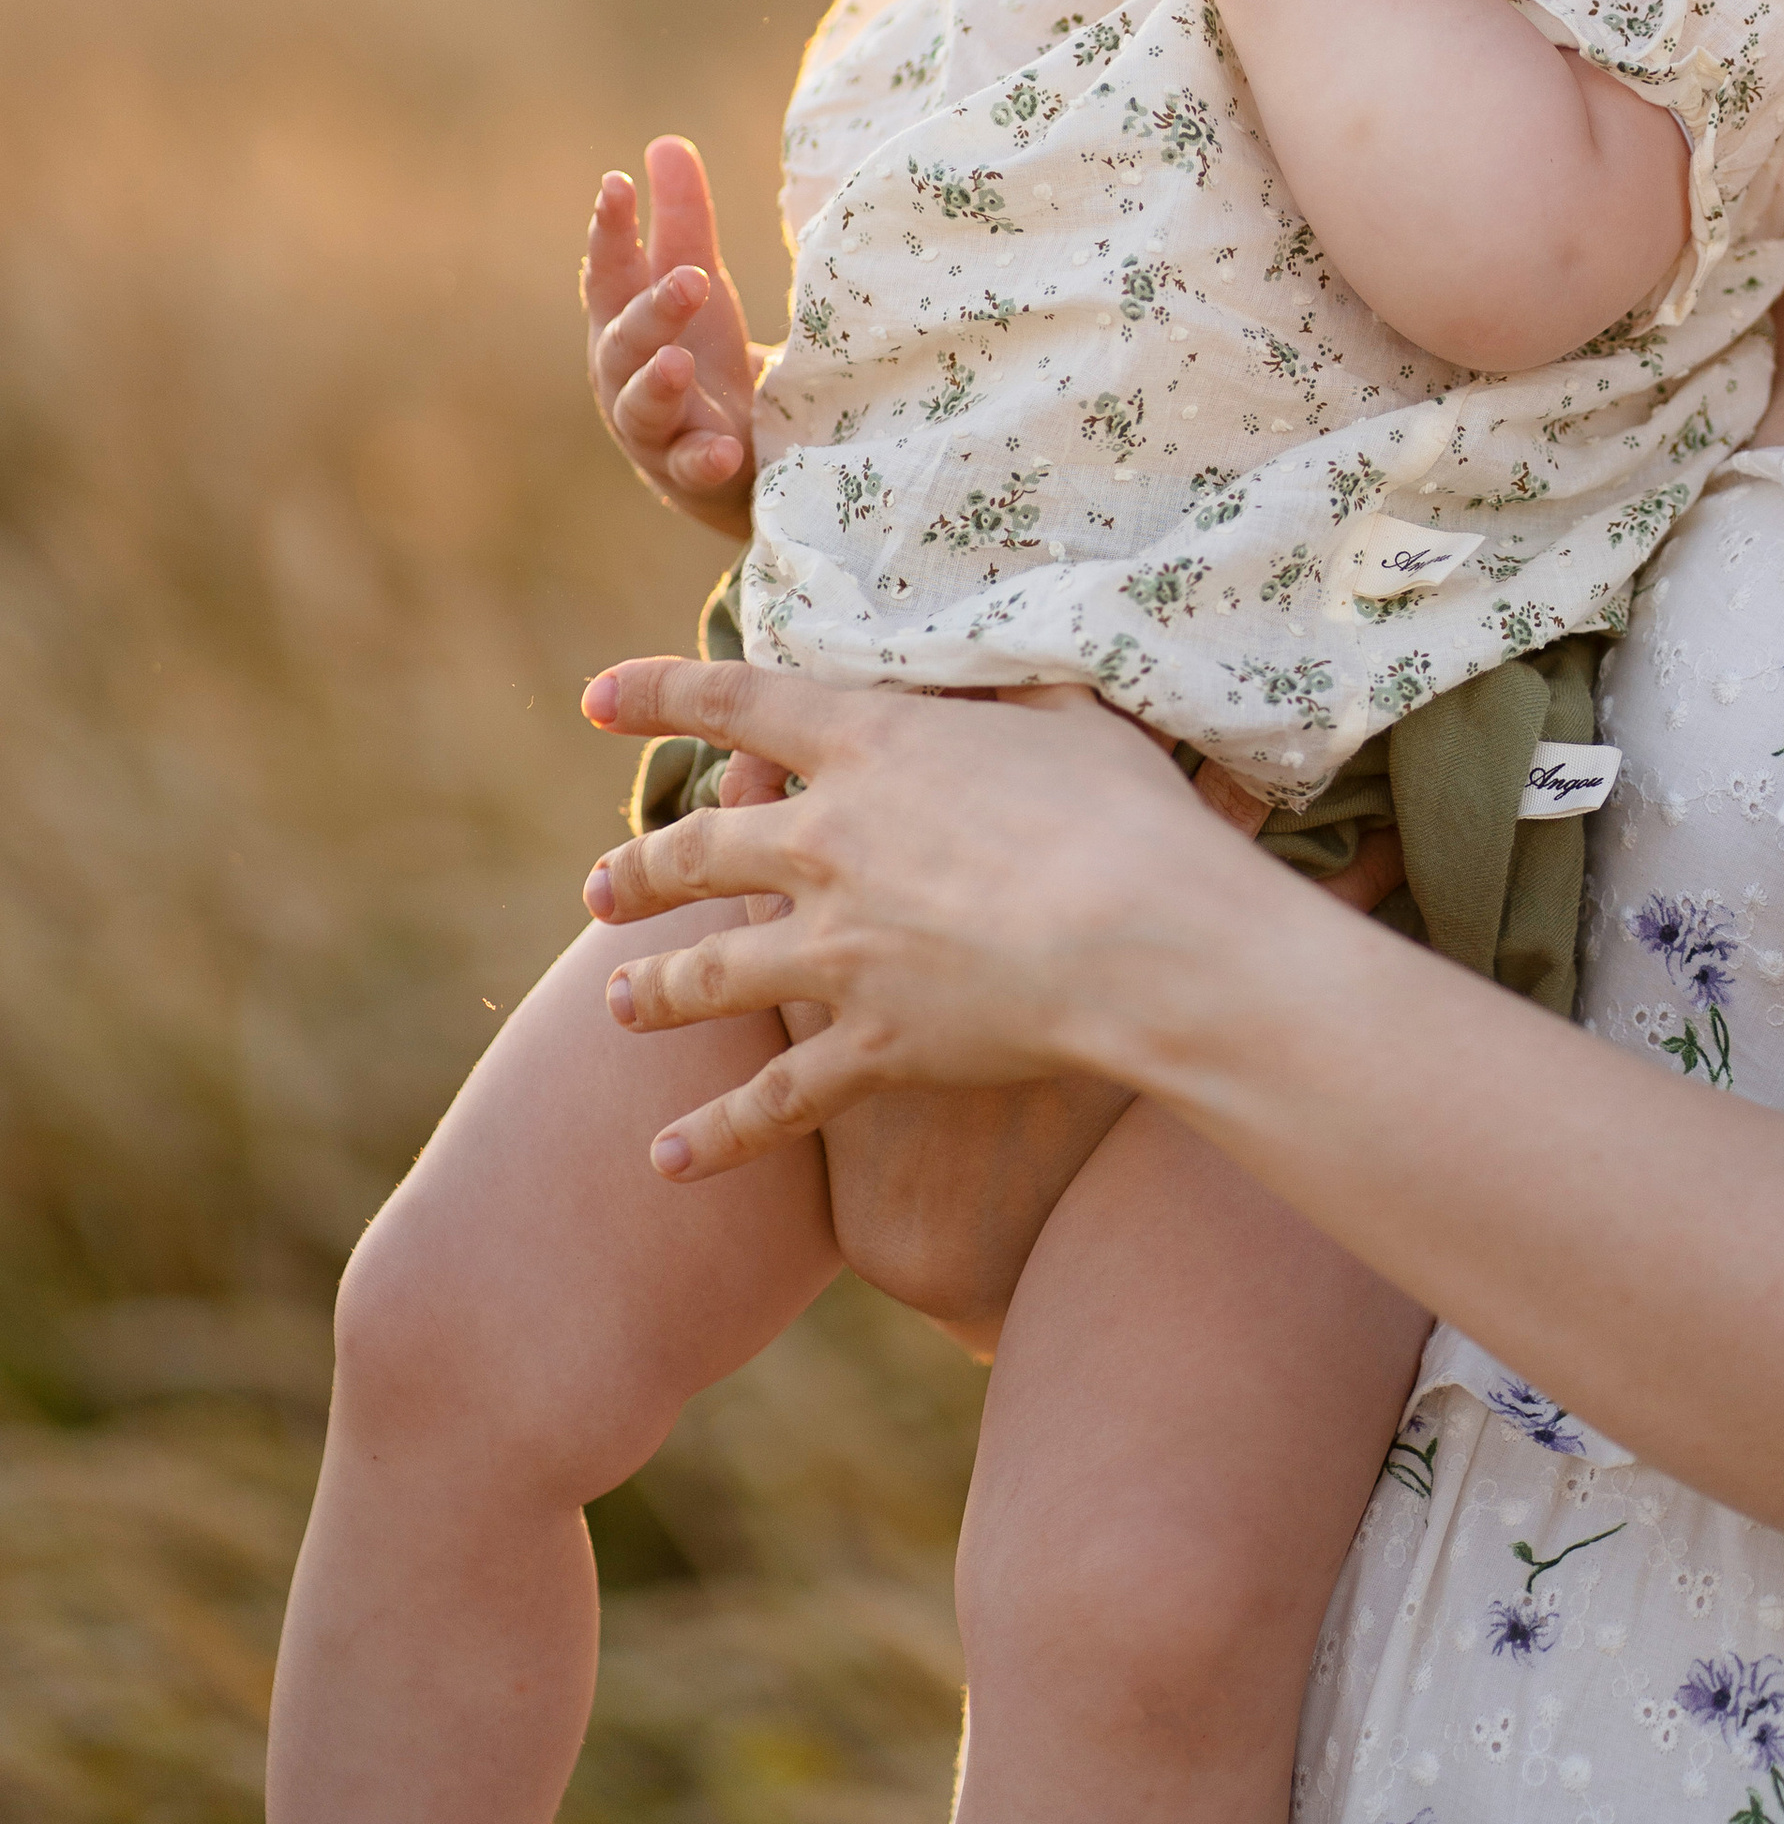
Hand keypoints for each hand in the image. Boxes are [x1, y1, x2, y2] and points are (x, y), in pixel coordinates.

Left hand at [578, 657, 1402, 1178]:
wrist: (1147, 936)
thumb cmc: (1132, 814)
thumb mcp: (1075, 718)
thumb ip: (1022, 689)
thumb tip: (1011, 662)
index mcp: (872, 745)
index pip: (738, 703)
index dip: (658, 694)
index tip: (596, 698)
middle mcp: (826, 843)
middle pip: (697, 854)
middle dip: (638, 873)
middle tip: (601, 889)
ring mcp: (838, 950)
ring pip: (707, 974)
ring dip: (652, 991)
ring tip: (617, 1002)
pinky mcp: (871, 1043)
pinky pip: (775, 1096)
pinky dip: (718, 1132)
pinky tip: (668, 1160)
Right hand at [582, 137, 758, 536]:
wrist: (719, 460)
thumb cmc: (696, 355)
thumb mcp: (694, 282)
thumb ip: (683, 220)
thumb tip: (665, 142)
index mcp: (621, 320)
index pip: (610, 270)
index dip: (609, 228)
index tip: (616, 184)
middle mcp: (623, 374)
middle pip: (624, 338)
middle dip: (652, 308)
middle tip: (692, 278)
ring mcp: (652, 428)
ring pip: (641, 406)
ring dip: (658, 382)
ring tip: (679, 362)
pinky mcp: (687, 471)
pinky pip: (688, 469)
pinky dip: (702, 460)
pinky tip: (724, 449)